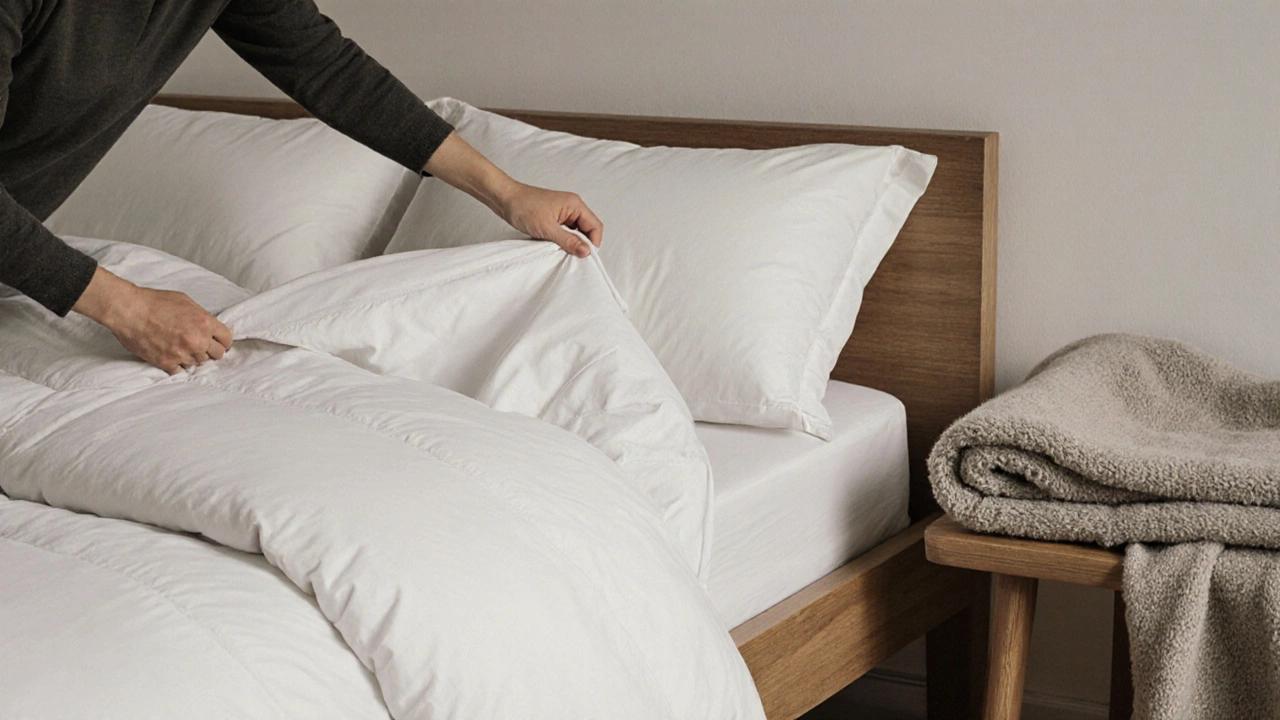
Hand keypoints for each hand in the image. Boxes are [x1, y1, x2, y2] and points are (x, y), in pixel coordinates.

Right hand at [73, 267, 232, 374]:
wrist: (128, 310)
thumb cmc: (154, 302)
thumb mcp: (186, 302)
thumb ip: (202, 316)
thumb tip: (211, 327)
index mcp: (204, 323)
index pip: (227, 340)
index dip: (223, 340)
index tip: (219, 341)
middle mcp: (196, 340)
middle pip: (217, 355)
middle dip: (211, 350)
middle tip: (201, 345)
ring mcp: (182, 353)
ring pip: (199, 363)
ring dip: (194, 357)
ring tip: (183, 347)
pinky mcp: (166, 362)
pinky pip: (181, 371)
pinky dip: (179, 364)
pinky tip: (174, 356)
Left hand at [423, 132, 603, 257]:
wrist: (504, 198)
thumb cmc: (523, 206)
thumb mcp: (547, 228)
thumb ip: (568, 240)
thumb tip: (586, 251)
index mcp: (575, 204)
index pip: (595, 226)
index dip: (593, 243)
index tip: (585, 257)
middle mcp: (572, 208)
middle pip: (587, 230)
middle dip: (582, 244)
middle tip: (572, 257)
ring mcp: (563, 214)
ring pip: (576, 233)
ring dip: (571, 243)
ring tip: (561, 251)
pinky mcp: (554, 219)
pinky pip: (565, 233)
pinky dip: (562, 241)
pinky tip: (554, 247)